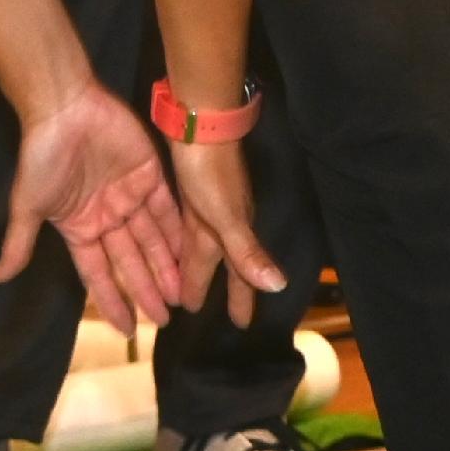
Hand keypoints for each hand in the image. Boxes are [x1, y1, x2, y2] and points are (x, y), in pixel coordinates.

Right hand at [0, 79, 187, 335]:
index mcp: (79, 228)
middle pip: (131, 263)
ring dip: (166, 268)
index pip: (99, 275)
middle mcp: (107, 217)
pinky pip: (167, 210)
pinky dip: (179, 233)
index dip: (114, 301)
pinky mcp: (149, 175)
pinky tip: (191, 255)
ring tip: (182, 296)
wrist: (64, 108)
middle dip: (147, 291)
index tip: (129, 330)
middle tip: (166, 320)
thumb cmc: (41, 156)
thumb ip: (19, 244)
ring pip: (152, 241)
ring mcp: (129, 197)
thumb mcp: (27, 206)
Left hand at [158, 129, 287, 327]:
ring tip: (177, 289)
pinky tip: (169, 247)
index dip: (240, 299)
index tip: (241, 325)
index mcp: (231, 234)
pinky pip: (184, 230)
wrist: (199, 125)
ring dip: (190, 269)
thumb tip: (280, 286)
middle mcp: (220, 224)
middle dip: (210, 288)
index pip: (239, 275)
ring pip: (198, 248)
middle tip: (196, 313)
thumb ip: (249, 252)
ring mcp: (204, 207)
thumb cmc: (212, 172)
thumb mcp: (228, 217)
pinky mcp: (187, 192)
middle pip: (216, 265)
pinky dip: (179, 244)